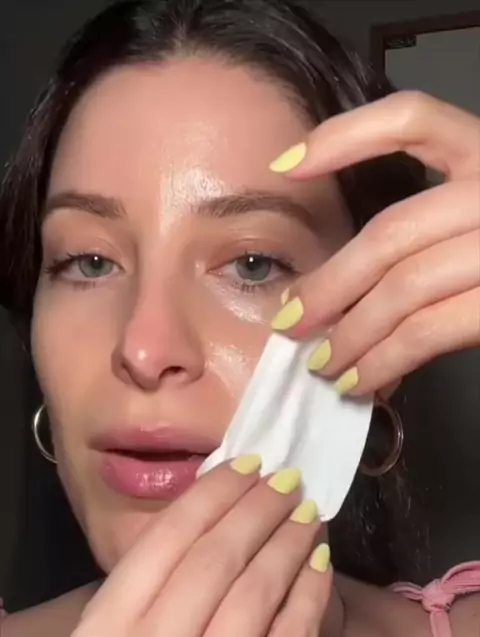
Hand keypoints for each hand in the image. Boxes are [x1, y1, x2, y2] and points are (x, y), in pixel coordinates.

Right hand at [66, 460, 328, 636]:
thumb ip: (160, 595)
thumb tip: (224, 505)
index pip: (164, 543)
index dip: (214, 494)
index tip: (249, 464)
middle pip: (216, 557)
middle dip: (261, 506)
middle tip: (290, 481)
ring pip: (259, 587)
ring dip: (292, 538)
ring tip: (309, 513)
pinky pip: (294, 629)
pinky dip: (312, 586)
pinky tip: (320, 561)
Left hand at [270, 91, 479, 395]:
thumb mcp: (479, 223)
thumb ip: (432, 233)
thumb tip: (343, 292)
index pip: (415, 119)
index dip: (347, 137)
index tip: (286, 166)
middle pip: (391, 233)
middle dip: (329, 285)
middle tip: (292, 323)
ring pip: (404, 287)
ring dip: (351, 334)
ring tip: (322, 364)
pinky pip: (430, 330)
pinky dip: (385, 359)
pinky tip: (362, 379)